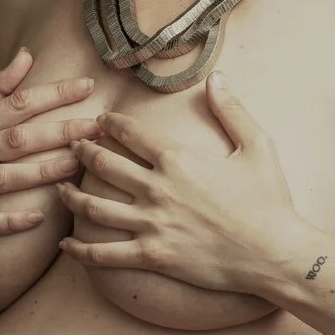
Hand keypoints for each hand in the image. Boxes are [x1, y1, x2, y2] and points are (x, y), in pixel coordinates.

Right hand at [0, 47, 103, 262]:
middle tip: (96, 127)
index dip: (52, 93)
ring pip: (2, 177)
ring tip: (75, 165)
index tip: (88, 85)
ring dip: (40, 172)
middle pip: (16, 138)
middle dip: (58, 131)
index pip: (16, 103)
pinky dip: (9, 221)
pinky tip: (38, 218)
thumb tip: (27, 54)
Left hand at [56, 70, 307, 293]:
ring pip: (94, 207)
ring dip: (70, 195)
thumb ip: (232, 110)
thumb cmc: (270, 200)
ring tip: (60, 189)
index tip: (100, 121)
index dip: (110, 123)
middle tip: (72, 146)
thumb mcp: (258, 146)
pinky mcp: (152, 256)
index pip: (129, 133)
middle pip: (103, 165)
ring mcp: (151, 224)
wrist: (275, 253)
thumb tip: (217, 78)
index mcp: (178, 158)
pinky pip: (104, 253)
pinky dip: (80, 249)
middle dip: (81, 151)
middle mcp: (157, 188)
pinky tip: (68, 244)